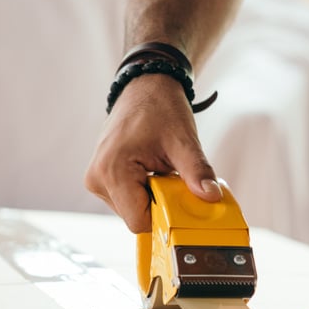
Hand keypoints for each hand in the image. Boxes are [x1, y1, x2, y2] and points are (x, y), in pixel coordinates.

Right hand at [84, 74, 221, 231]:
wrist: (145, 86)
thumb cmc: (160, 107)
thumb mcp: (183, 141)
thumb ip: (197, 172)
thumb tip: (211, 197)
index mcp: (112, 171)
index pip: (139, 221)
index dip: (164, 216)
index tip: (181, 200)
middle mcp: (97, 179)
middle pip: (136, 216)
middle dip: (160, 203)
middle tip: (173, 177)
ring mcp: (97, 179)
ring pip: (132, 209)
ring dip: (153, 197)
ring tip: (161, 168)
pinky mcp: (102, 178)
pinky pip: (128, 198)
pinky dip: (145, 190)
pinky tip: (153, 169)